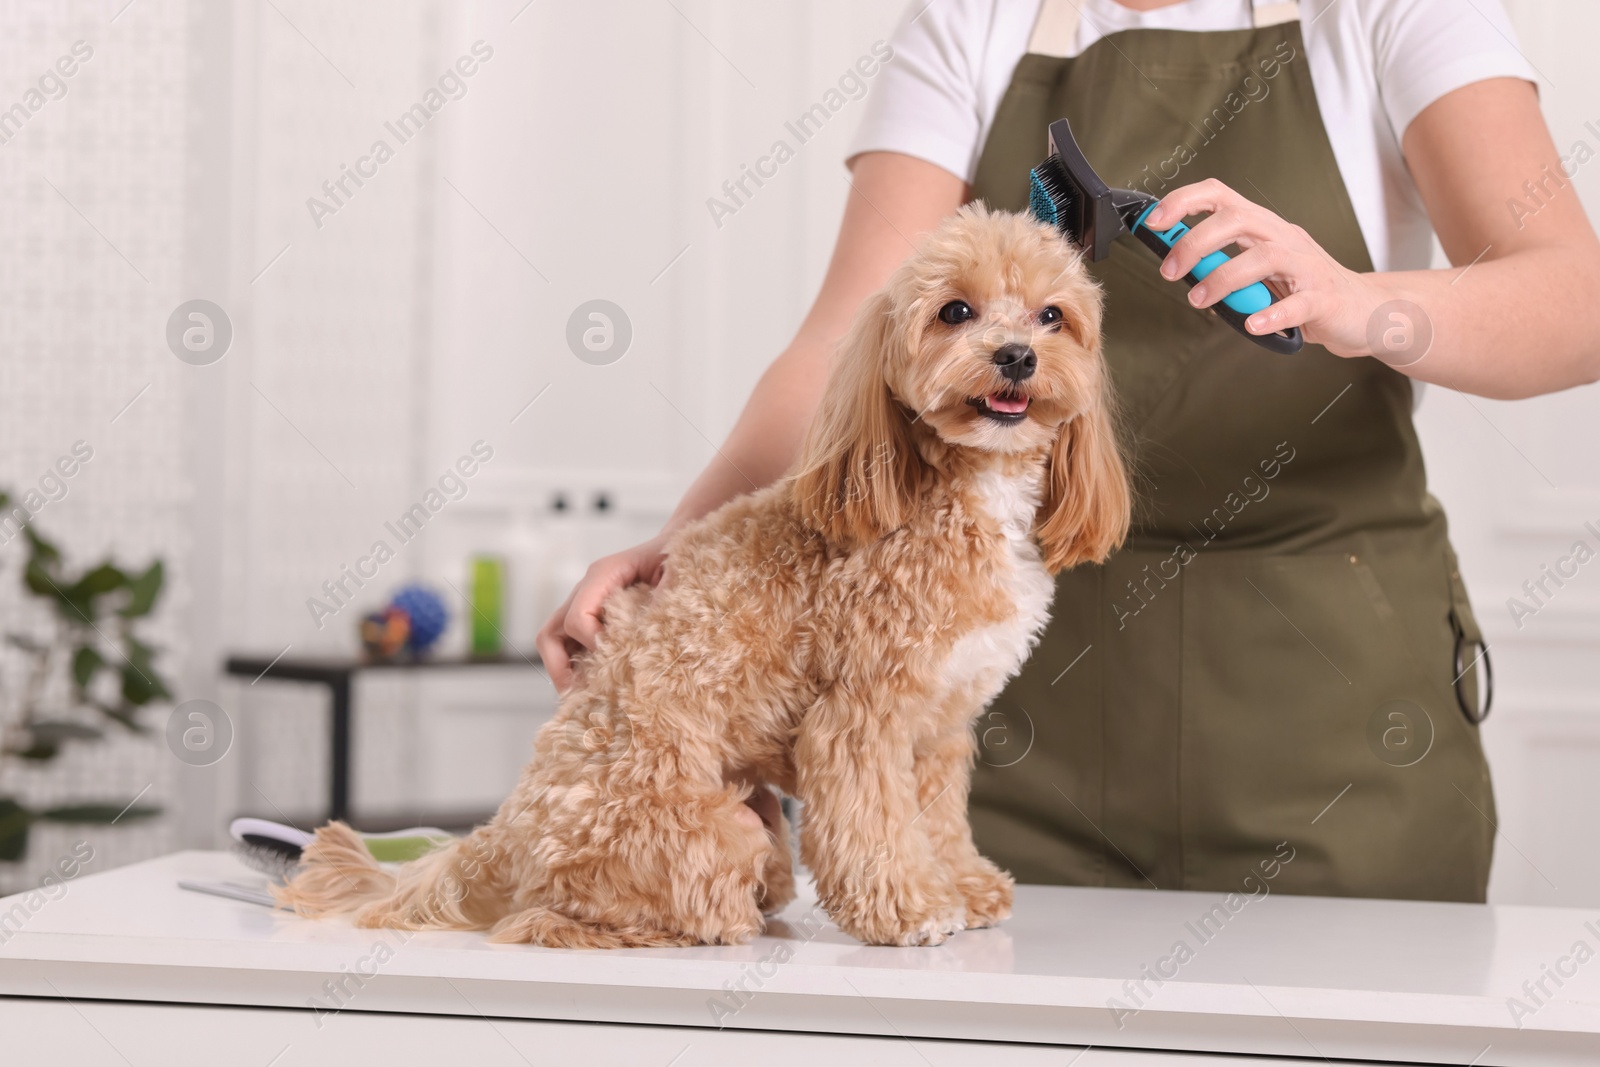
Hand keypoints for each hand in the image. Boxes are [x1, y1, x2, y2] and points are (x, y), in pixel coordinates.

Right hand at [535, 534, 668, 692]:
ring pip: (555, 641)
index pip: (578, 618)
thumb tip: (647, 634)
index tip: (615, 662)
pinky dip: (576, 667)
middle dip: (558, 668)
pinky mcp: (593, 617)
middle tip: (578, 697)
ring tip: (582, 698)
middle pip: (551, 632)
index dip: (591, 645)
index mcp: (602, 574)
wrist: (674, 544)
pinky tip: (596, 686)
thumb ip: (664, 596)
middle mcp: (587, 590)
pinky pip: (571, 644)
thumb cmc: (674, 554)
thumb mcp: (675, 570)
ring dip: (563, 671)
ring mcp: (586, 603)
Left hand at [1144, 179, 1395, 359]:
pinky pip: (1297, 304)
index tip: (1154, 222)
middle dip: (1196, 242)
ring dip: (1223, 278)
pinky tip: (1252, 324)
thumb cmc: (1304, 289)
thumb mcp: (1260, 270)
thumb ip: (1224, 264)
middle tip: (1169, 271)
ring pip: (1264, 257)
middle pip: (1238, 219)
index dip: (1184, 202)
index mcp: (1264, 228)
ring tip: (1199, 299)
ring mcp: (1307, 267)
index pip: (1221, 197)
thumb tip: (1179, 264)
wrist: (1364, 310)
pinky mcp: (1324, 299)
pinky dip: (1272, 314)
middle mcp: (1285, 238)